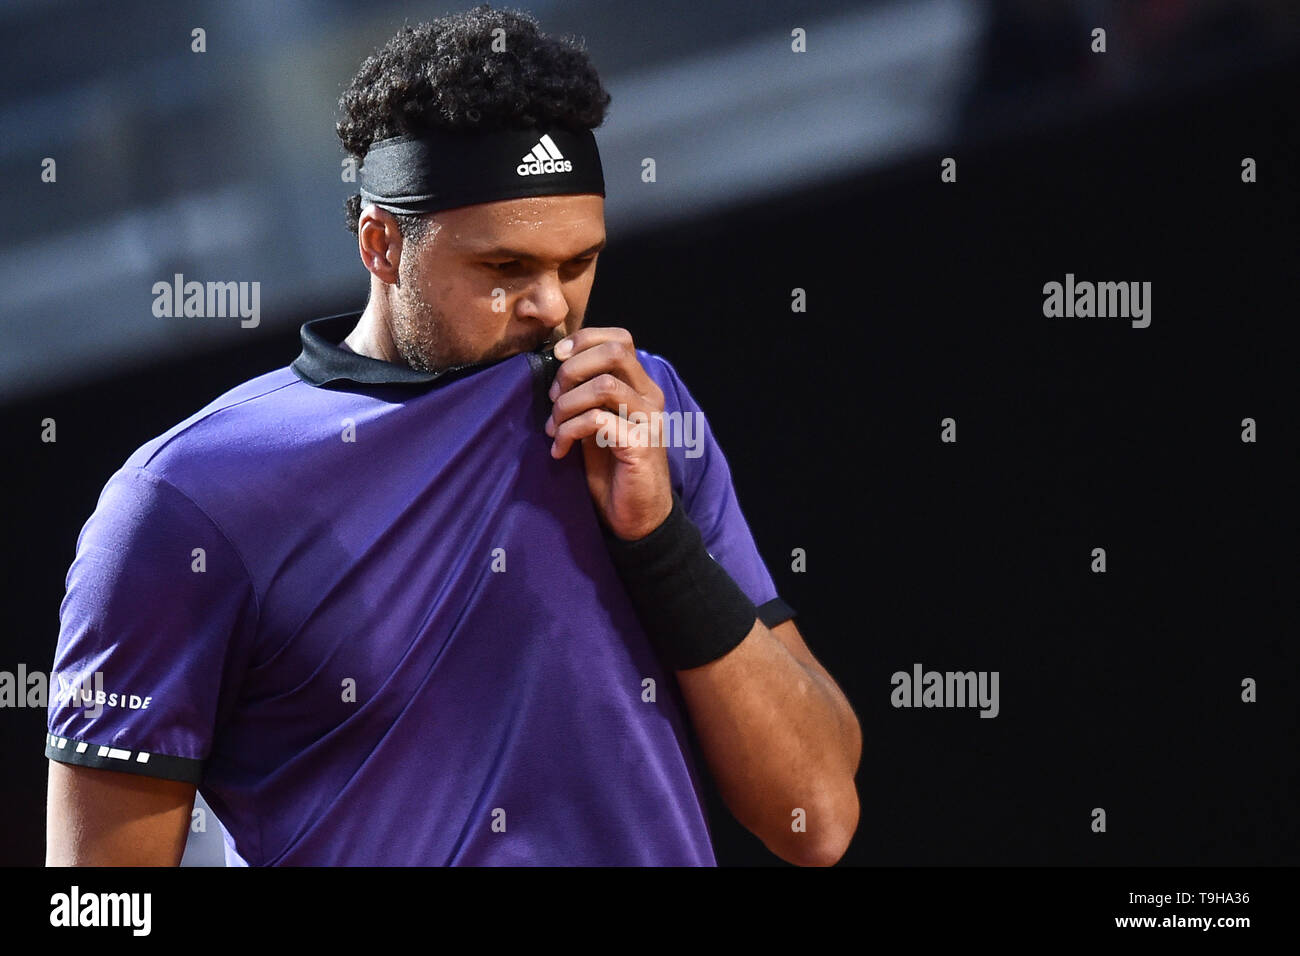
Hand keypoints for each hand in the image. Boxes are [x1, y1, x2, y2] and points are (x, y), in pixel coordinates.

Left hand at [543, 327, 672, 539]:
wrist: (636, 518)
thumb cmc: (612, 471)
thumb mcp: (594, 424)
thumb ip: (585, 396)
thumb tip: (553, 370)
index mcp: (640, 387)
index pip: (620, 339)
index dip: (584, 340)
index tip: (556, 358)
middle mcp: (649, 398)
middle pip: (615, 352)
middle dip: (572, 369)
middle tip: (554, 397)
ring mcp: (648, 421)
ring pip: (604, 386)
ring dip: (567, 405)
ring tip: (553, 428)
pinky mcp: (640, 445)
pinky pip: (599, 421)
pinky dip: (569, 431)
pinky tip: (559, 450)